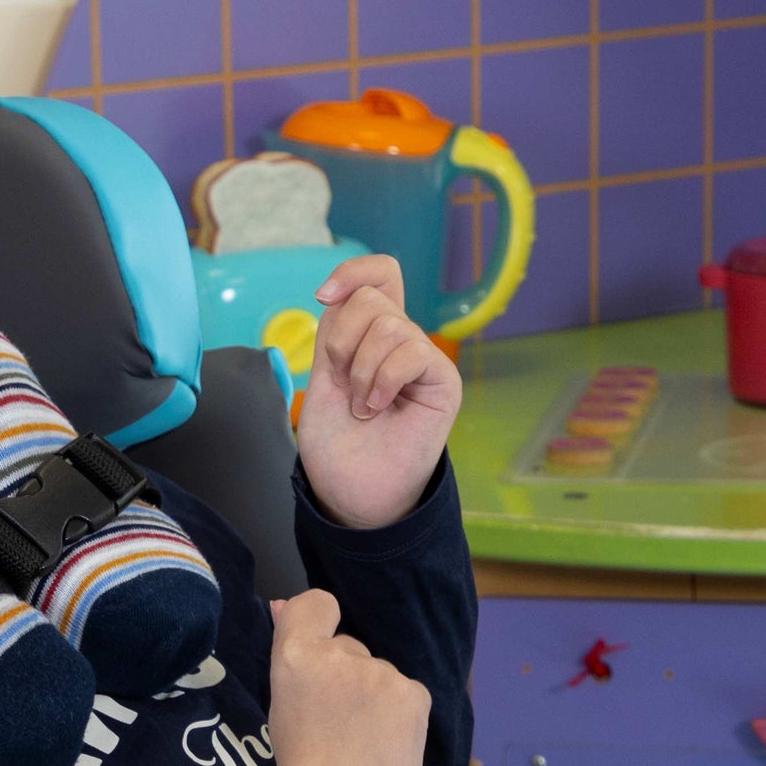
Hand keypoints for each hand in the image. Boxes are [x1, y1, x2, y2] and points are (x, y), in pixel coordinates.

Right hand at [262, 589, 428, 765]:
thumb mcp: (281, 703)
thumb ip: (290, 652)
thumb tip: (282, 606)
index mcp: (296, 655)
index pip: (316, 604)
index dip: (318, 623)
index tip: (318, 658)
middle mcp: (341, 654)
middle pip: (350, 649)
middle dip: (345, 678)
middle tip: (334, 727)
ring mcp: (380, 674)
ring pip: (380, 675)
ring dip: (374, 700)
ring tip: (360, 746)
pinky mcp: (413, 696)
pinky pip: (408, 696)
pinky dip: (400, 718)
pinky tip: (385, 748)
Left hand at [294, 252, 460, 529]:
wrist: (351, 493)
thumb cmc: (338, 445)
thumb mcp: (323, 378)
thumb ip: (335, 333)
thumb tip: (339, 293)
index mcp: (372, 336)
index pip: (379, 275)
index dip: (352, 272)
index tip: (322, 297)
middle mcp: (402, 342)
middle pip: (373, 299)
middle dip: (342, 343)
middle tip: (344, 386)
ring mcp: (424, 361)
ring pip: (389, 325)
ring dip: (360, 372)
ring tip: (362, 407)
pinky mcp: (443, 382)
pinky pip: (412, 352)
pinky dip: (383, 380)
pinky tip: (377, 408)